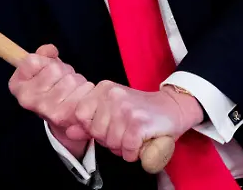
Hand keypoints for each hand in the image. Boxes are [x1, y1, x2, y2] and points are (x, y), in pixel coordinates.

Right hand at [8, 45, 94, 155]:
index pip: (32, 60)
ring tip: (71, 91)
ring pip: (70, 79)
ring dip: (76, 81)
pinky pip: (82, 91)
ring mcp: (45, 109)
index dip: (44, 61)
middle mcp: (27, 99)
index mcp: (17, 85)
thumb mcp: (44, 68)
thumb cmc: (53, 89)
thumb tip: (51, 50)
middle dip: (63, 72)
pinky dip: (86, 90)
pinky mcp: (64, 116)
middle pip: (54, 69)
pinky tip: (80, 98)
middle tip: (62, 82)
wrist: (64, 122)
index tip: (45, 69)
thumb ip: (44, 55)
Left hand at [72, 82, 203, 162]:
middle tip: (125, 132)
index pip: (79, 114)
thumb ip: (88, 121)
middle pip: (95, 131)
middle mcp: (113, 95)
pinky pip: (126, 148)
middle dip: (109, 139)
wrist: (173, 108)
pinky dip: (132, 152)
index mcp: (103, 89)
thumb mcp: (111, 112)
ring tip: (133, 136)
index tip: (108, 125)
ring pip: (110, 142)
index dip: (92, 127)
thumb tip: (69, 132)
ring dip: (122, 147)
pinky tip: (140, 143)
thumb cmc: (140, 112)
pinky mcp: (139, 123)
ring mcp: (126, 108)